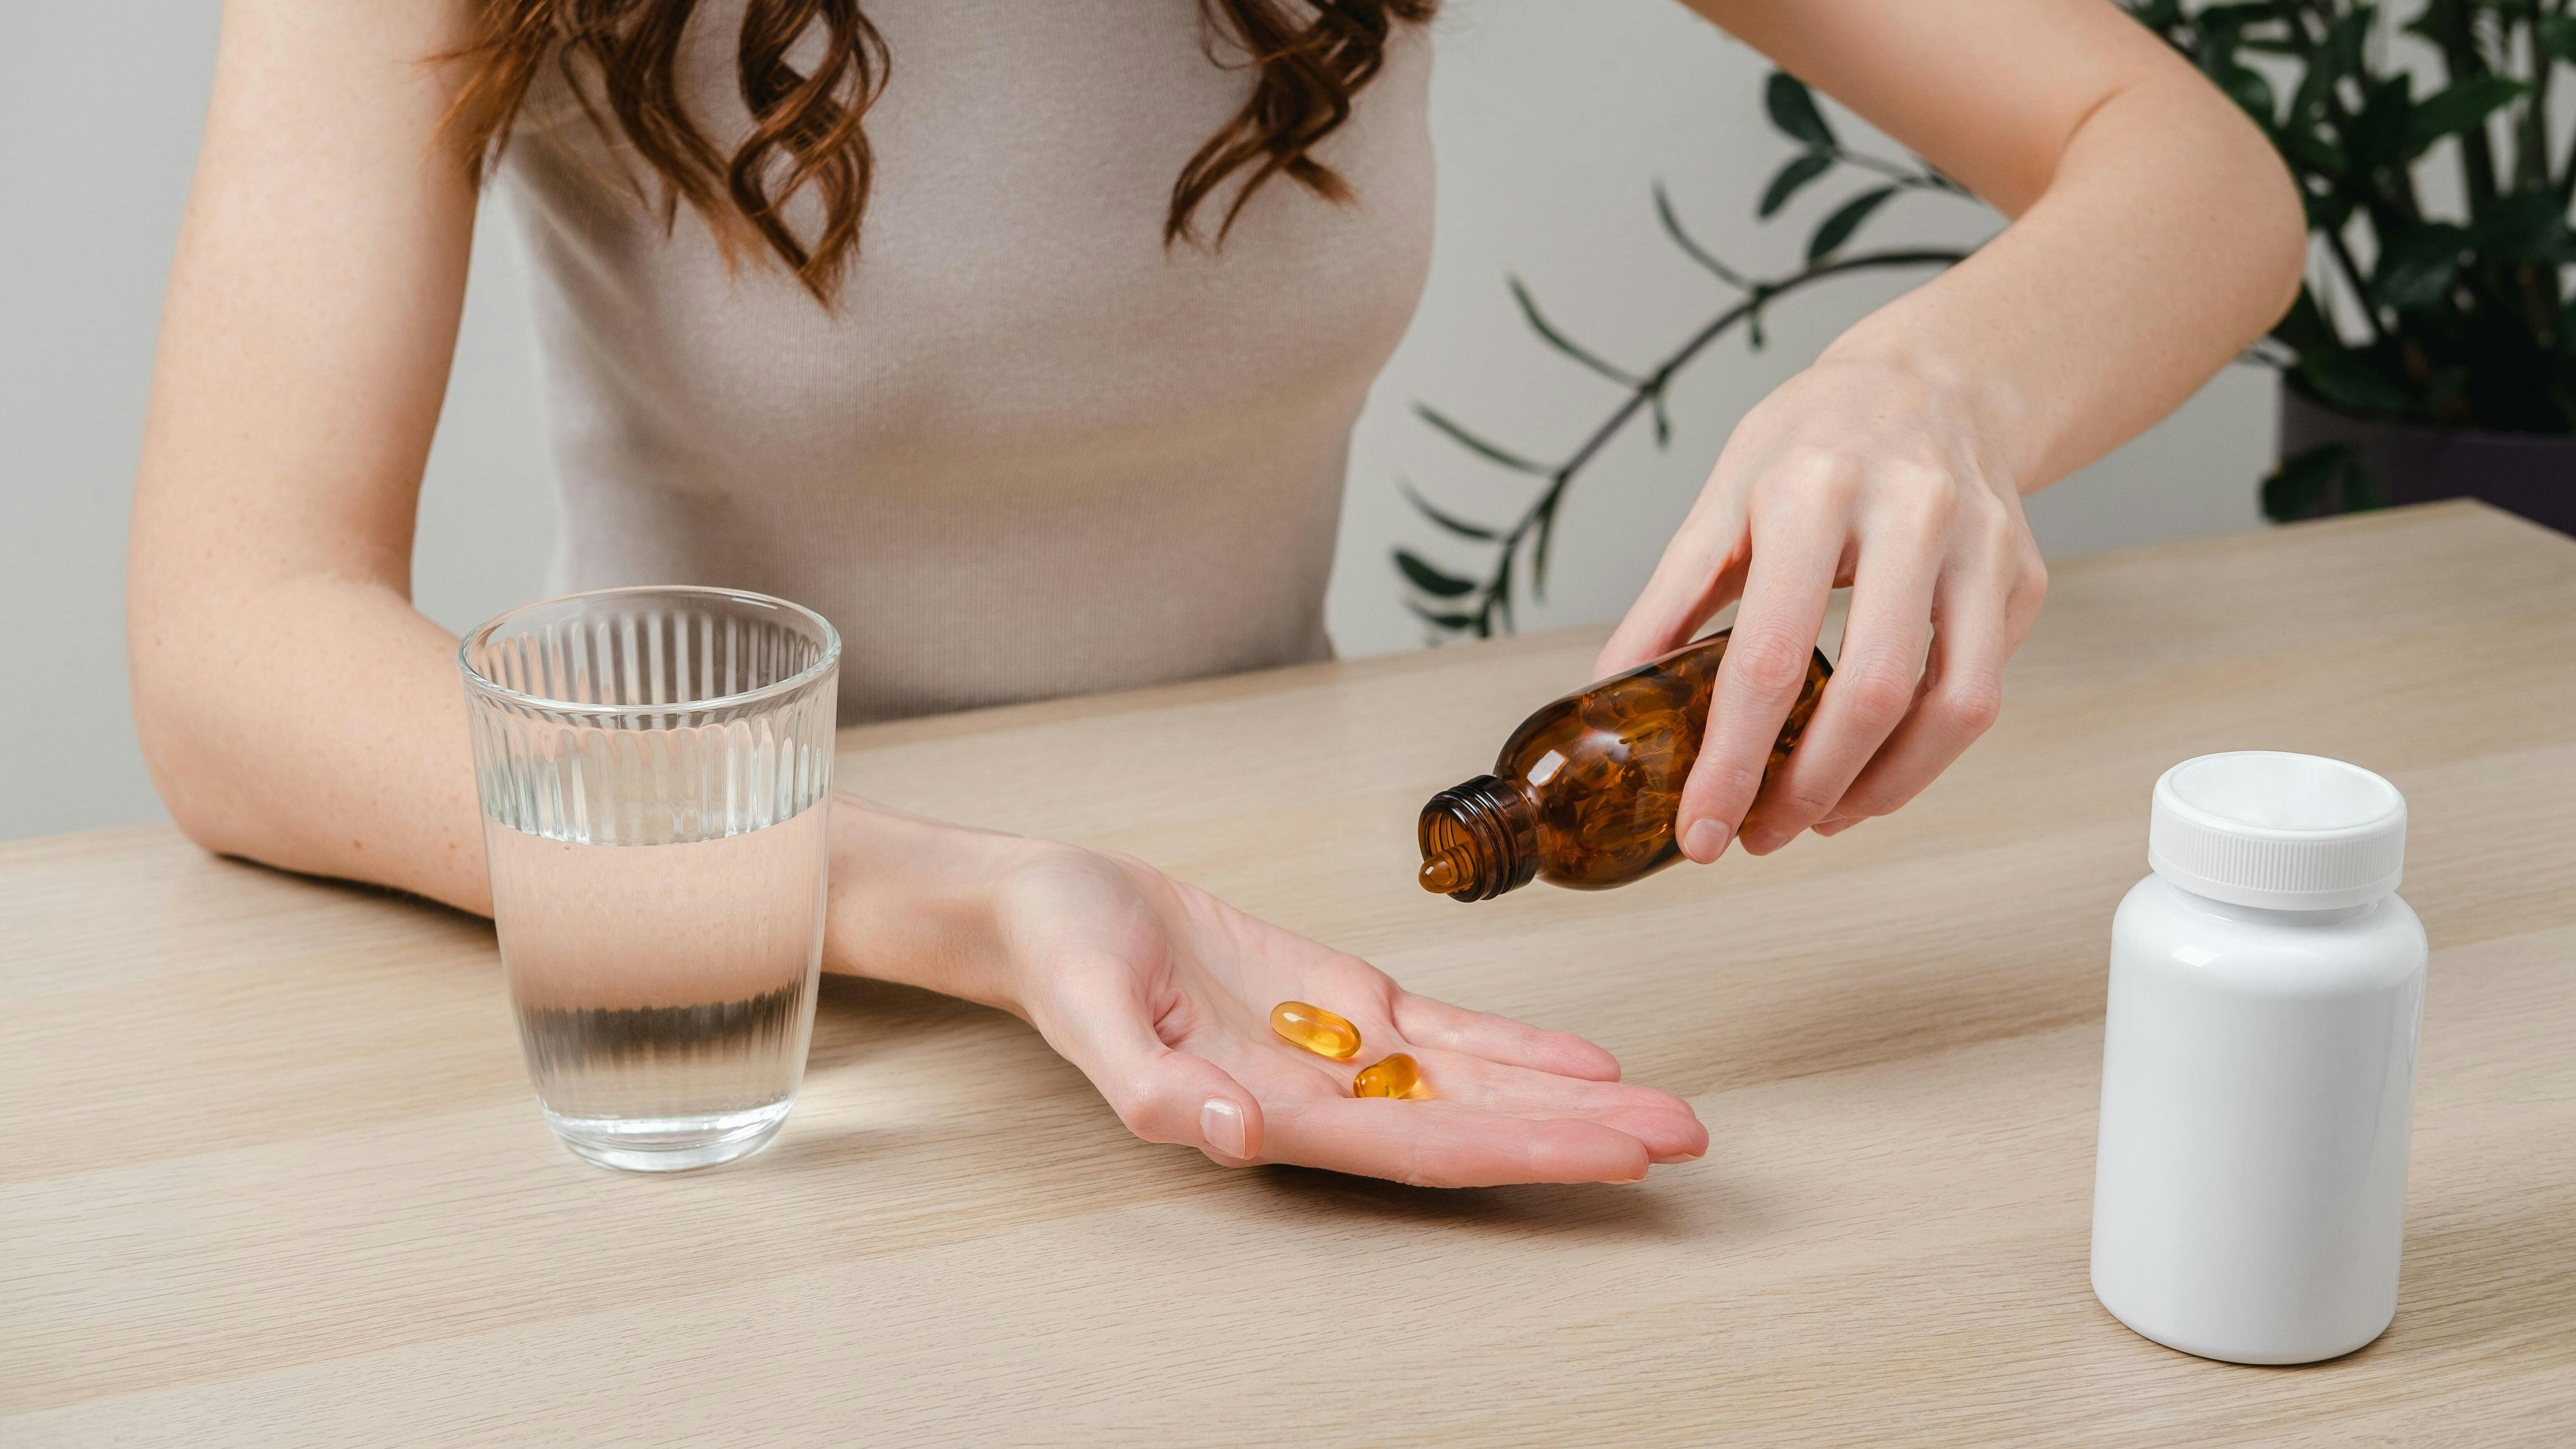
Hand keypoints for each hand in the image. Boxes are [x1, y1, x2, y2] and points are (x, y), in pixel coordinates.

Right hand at [984, 842, 1706, 1186]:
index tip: (1611, 1155)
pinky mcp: (1342, 997)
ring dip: (1571, 1099)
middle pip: (1478, 1125)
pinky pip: (1448, 1030)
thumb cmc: (1062, 960)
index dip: (1522, 1151)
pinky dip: (1518, 1043)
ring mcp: (1339, 1051)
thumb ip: (1156, 1086)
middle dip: (1581, 1136)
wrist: (1049, 910)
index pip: (1424, 1147)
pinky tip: (1586, 1060)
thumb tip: (1233, 1134)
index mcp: (1275, 1118)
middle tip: (1685, 1139)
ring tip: (1666, 1110)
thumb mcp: (1093, 1016)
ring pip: (1478, 1082)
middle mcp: (1326, 1099)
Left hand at [1598, 351, 2046, 858]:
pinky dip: (1926, 752)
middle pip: (1872, 693)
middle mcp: (1911, 512)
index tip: (1700, 831)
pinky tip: (1872, 768)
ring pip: (1955, 707)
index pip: (1769, 656)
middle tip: (1759, 835)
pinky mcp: (2023, 577)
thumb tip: (1605, 700)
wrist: (1933, 379)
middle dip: (1810, 790)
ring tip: (1818, 818)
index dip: (1732, 761)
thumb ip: (1666, 604)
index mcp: (1810, 491)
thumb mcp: (1722, 499)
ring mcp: (1982, 547)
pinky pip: (1981, 690)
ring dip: (1881, 789)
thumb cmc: (1812, 441)